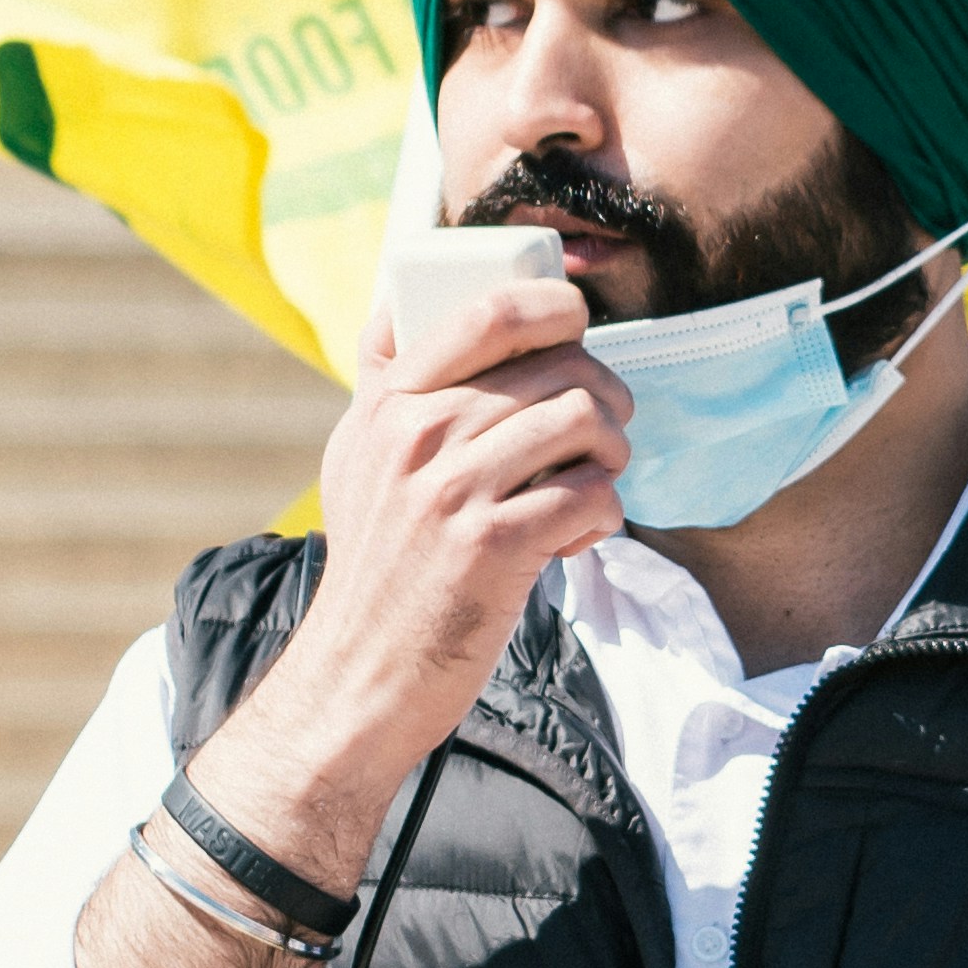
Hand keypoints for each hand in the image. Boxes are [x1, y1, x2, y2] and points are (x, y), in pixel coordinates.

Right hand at [219, 278, 629, 883]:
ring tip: (591, 481)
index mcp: (392, 404)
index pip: (487, 312)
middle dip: (604, 394)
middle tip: (600, 431)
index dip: (554, 305)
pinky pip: (593, 494)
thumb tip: (400, 297)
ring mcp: (456, 491)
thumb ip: (382, 379)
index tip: (574, 325)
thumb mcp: (356, 456)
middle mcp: (420, 436)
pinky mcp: (495, 547)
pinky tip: (577, 536)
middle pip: (560, 367)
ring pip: (585, 422)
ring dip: (611, 453)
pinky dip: (604, 514)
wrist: (363, 671)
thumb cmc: (375, 562)